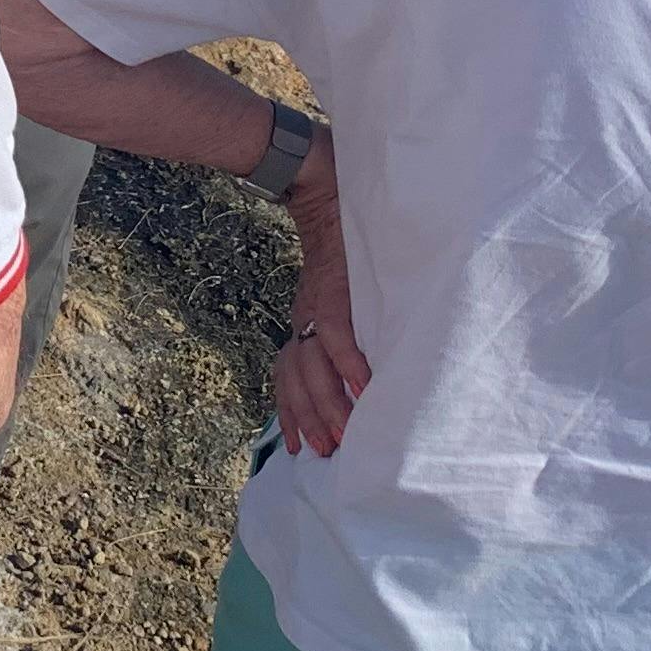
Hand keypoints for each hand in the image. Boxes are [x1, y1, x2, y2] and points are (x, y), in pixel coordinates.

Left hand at [273, 230, 367, 456]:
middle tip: (328, 451)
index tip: (298, 449)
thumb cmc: (343, 255)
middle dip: (310, 419)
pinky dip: (348, 364)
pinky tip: (363, 389)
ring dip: (327, 404)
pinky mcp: (335, 290)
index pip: (286, 377)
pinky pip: (335, 334)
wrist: (328, 199)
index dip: (289, 413)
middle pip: (297, 380)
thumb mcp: (336, 298)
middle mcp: (302, 320)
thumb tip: (357, 377)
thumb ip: (337, 333)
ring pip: (312, 366)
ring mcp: (315, 307)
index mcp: (302, 326)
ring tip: (345, 435)